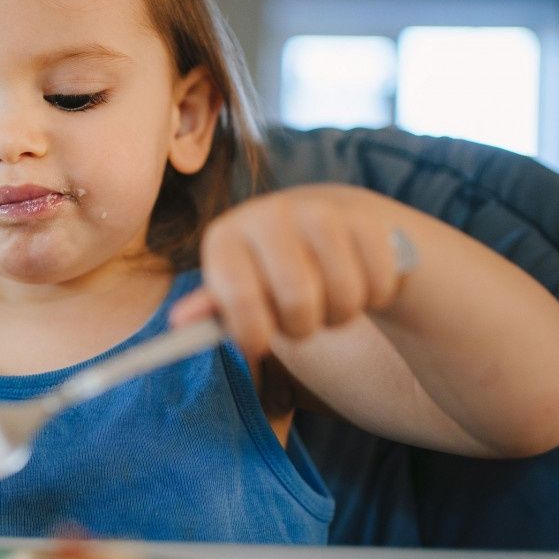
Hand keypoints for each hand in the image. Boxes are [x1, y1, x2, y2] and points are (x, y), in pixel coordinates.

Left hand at [170, 184, 406, 358]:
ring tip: (324, 298)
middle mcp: (269, 214)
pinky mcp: (365, 219)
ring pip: (342, 297)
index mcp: (226, 235)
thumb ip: (214, 308)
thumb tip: (180, 322)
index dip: (252, 332)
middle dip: (302, 327)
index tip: (259, 346)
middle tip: (297, 317)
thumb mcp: (237, 286)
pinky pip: (377, 286)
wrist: (325, 222)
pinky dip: (372, 297)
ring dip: (338, 315)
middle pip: (298, 302)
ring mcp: (320, 212)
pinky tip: (355, 278)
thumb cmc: (268, 269)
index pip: (237, 294)